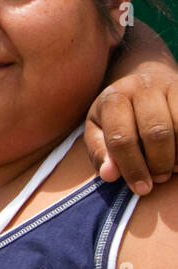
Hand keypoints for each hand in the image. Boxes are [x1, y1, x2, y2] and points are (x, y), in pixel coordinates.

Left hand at [86, 64, 177, 194]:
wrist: (146, 80)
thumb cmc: (118, 115)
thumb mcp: (98, 130)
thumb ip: (100, 153)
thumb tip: (109, 175)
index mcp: (114, 98)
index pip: (121, 137)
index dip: (131, 167)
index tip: (140, 188)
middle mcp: (142, 88)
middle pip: (156, 132)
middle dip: (158, 162)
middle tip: (158, 178)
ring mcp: (169, 87)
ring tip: (171, 169)